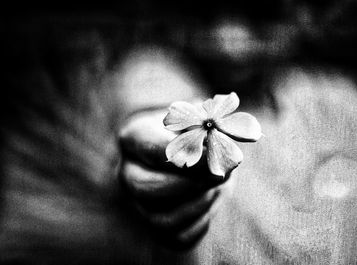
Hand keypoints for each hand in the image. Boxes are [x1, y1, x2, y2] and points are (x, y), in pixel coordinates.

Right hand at [118, 108, 227, 248]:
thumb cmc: (194, 128)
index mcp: (134, 137)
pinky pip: (178, 238)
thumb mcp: (197, 116)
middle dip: (188, 183)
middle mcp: (129, 173)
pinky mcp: (157, 225)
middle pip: (145, 188)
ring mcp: (140, 203)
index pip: (150, 147)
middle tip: (218, 174)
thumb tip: (218, 144)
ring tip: (218, 186)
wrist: (191, 146)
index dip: (185, 152)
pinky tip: (212, 199)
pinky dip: (201, 222)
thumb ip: (205, 126)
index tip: (214, 151)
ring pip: (161, 219)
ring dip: (198, 204)